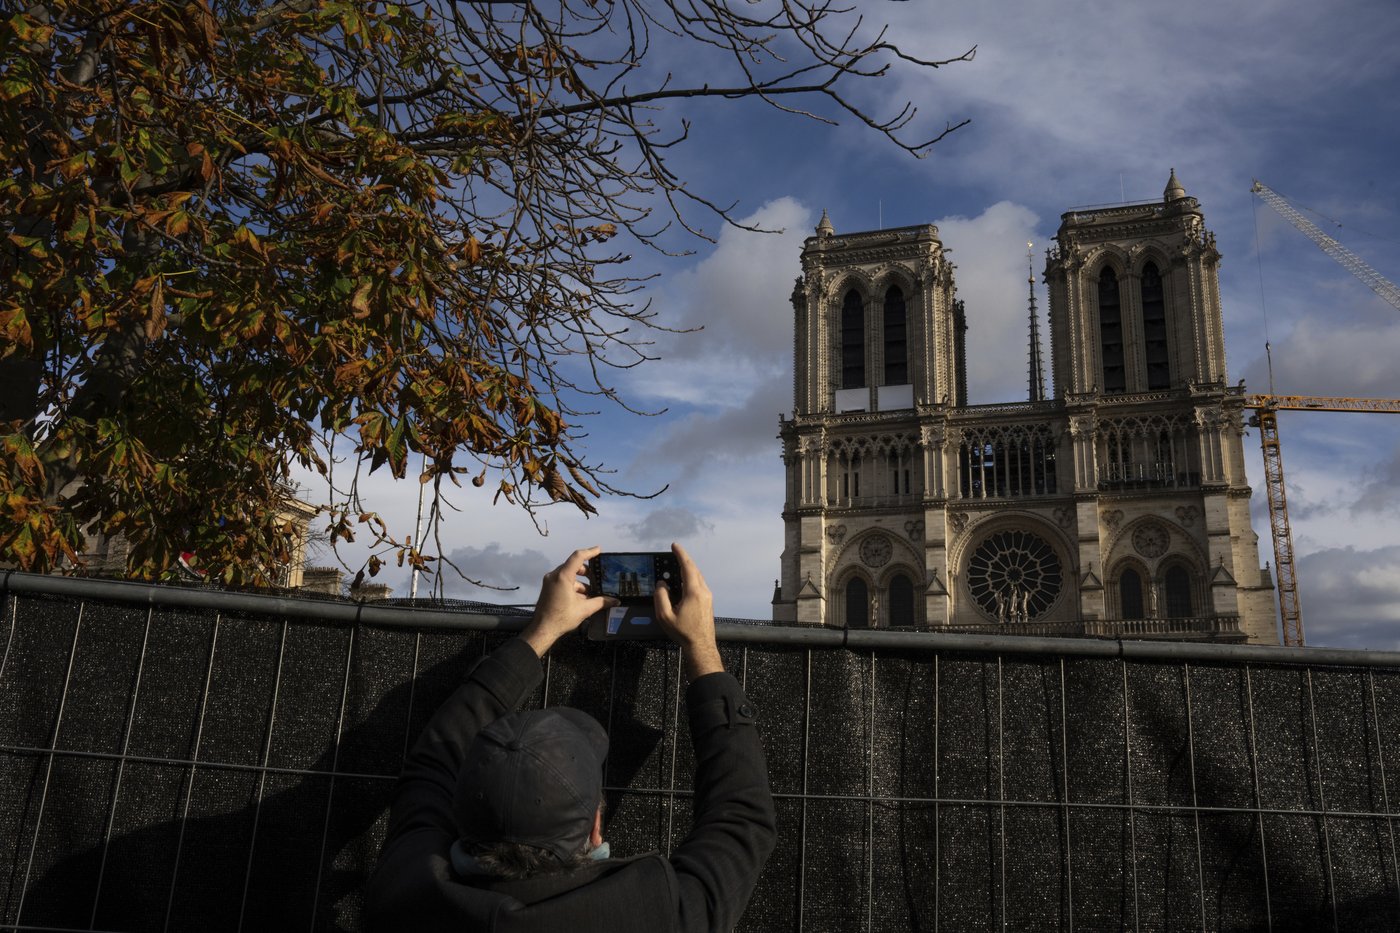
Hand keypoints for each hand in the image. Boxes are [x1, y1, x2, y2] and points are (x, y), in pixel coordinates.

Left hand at [521, 546, 614, 657]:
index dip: (590, 552)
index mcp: (562, 577)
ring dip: (580, 582)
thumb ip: (601, 602)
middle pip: (573, 566)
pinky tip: (581, 598)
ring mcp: (550, 581)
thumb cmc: (560, 618)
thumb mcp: (584, 609)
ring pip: (569, 575)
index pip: (577, 557)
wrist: (543, 629)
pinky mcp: (548, 588)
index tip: (598, 550)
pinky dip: (573, 586)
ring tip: (591, 593)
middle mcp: (554, 576)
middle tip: (597, 577)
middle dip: (587, 572)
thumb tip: (614, 601)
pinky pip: (563, 581)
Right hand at [654, 543, 722, 680]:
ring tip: (676, 566)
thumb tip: (662, 583)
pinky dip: (690, 578)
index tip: (674, 546)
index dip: (680, 555)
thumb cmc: (683, 632)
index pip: (687, 567)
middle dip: (684, 560)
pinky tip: (683, 582)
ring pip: (698, 576)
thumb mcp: (665, 616)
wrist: (701, 645)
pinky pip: (699, 584)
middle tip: (673, 554)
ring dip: (687, 569)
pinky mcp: (708, 601)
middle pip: (694, 569)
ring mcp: (708, 596)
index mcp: (694, 592)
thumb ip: (661, 597)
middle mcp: (703, 591)